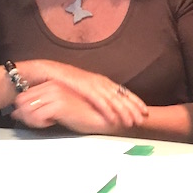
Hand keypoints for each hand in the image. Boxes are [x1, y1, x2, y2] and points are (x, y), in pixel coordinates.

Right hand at [19, 61, 147, 128]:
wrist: (48, 70)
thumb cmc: (65, 81)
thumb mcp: (84, 88)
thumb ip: (95, 94)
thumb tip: (104, 105)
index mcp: (102, 81)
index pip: (123, 92)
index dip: (135, 101)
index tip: (144, 111)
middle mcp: (101, 82)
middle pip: (122, 96)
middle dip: (134, 108)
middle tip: (142, 120)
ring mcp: (93, 84)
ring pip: (113, 100)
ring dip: (124, 112)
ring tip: (132, 122)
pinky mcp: (84, 87)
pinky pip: (99, 101)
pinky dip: (108, 110)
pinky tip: (114, 119)